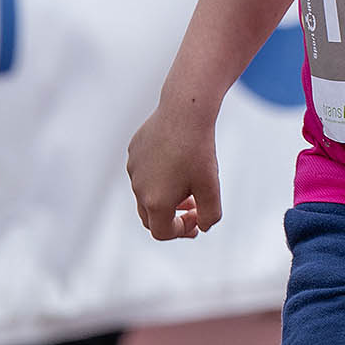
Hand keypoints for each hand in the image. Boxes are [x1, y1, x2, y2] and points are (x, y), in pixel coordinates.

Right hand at [126, 102, 220, 240]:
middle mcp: (139, 188)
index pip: (163, 232)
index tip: (198, 220)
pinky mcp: (133, 152)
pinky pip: (143, 173)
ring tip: (187, 187)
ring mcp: (133, 169)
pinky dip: (158, 178)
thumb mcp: (211, 188)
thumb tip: (203, 228)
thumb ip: (210, 216)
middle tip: (193, 210)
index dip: (182, 231)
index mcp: (155, 202)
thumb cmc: (199, 151)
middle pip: (150, 217)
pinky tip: (177, 163)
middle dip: (171, 218)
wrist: (185, 111)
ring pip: (145, 194)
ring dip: (165, 198)